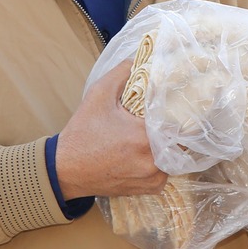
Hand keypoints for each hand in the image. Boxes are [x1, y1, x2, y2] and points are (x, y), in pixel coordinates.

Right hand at [55, 60, 166, 199]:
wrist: (66, 170)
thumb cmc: (82, 133)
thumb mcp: (98, 95)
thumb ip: (121, 73)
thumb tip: (138, 59)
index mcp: (144, 137)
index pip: (179, 122)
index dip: (181, 111)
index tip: (176, 105)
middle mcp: (153, 162)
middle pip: (180, 140)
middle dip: (173, 129)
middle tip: (164, 119)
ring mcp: (152, 178)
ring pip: (175, 157)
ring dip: (168, 146)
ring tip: (155, 135)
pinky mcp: (148, 189)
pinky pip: (165, 172)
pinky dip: (160, 162)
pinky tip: (146, 152)